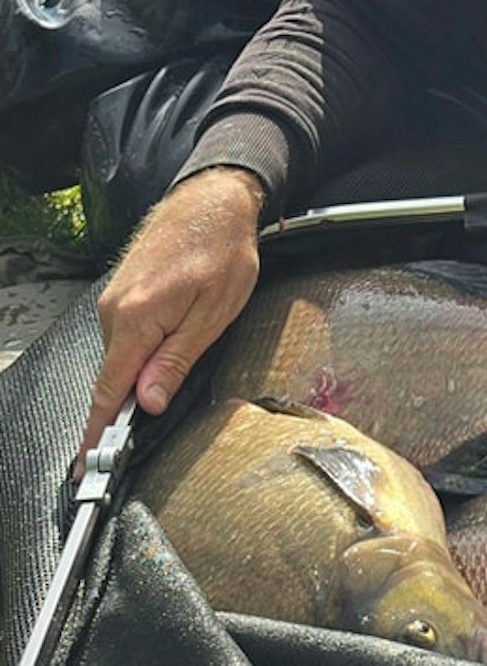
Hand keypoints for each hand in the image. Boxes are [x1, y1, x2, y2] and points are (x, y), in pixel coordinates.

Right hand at [76, 168, 266, 468]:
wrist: (213, 200)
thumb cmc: (222, 250)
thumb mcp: (213, 313)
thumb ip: (176, 360)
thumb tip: (148, 402)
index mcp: (136, 318)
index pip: (109, 390)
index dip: (98, 432)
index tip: (86, 465)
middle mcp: (115, 310)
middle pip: (116, 375)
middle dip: (133, 400)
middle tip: (161, 409)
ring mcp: (114, 299)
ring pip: (124, 355)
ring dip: (147, 365)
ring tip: (188, 343)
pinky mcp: (121, 292)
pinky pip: (127, 335)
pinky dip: (144, 347)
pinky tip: (173, 333)